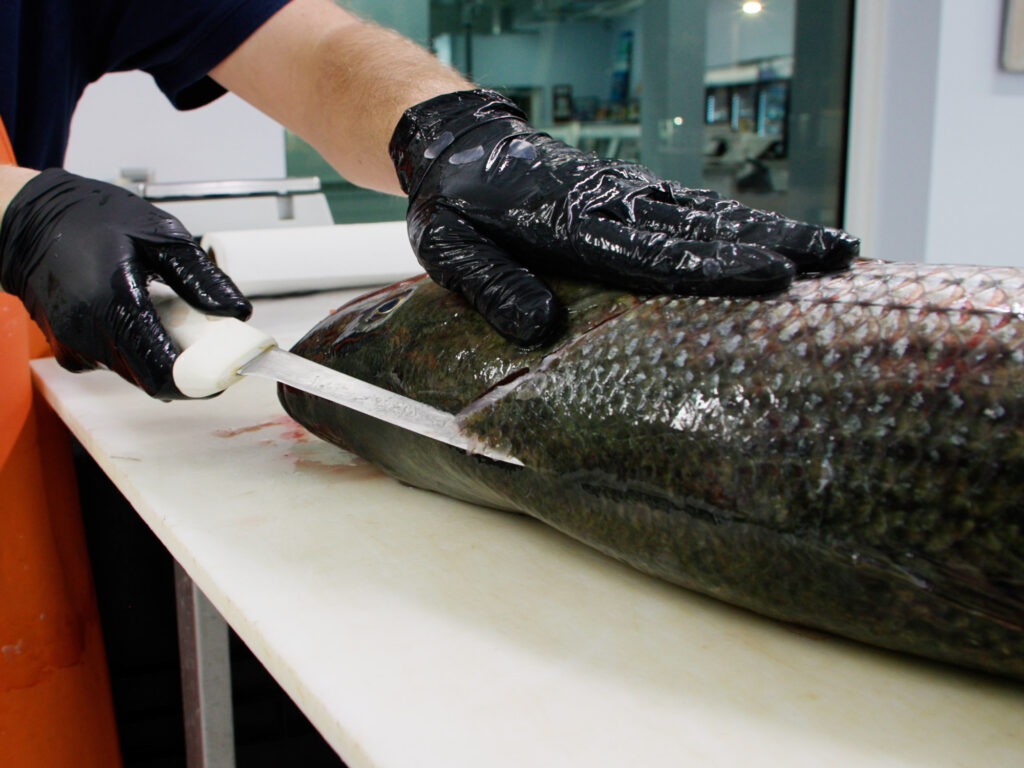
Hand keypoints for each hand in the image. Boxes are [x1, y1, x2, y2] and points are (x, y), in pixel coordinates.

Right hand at [0, 169, 250, 398]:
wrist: (31, 220)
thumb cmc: (91, 220)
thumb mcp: (160, 235)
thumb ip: (200, 277)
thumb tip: (237, 311)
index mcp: (114, 304)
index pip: (163, 372)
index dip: (201, 379)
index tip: (224, 368)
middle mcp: (89, 335)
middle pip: (152, 378)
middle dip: (187, 366)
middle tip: (208, 340)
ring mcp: (75, 347)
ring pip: (135, 372)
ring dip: (161, 355)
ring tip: (168, 314)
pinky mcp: (70, 351)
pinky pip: (115, 362)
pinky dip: (137, 348)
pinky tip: (138, 316)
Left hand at [390, 90, 858, 346]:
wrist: (459, 144)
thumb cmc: (453, 205)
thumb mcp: (449, 250)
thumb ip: (492, 285)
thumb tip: (538, 330)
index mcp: (569, 222)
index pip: (652, 251)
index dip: (714, 267)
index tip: (772, 277)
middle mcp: (610, 203)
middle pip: (702, 227)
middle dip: (772, 244)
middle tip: (838, 260)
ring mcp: (626, 194)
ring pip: (709, 213)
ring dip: (773, 230)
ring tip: (834, 247)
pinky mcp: (630, 193)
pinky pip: (693, 208)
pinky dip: (740, 222)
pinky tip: (775, 235)